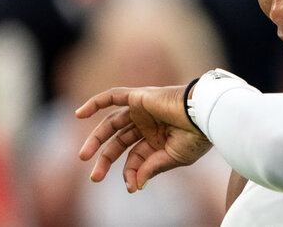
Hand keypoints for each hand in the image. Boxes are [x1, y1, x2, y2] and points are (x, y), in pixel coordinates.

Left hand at [76, 85, 211, 192]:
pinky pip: (113, 96)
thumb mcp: (174, 158)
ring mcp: (143, 110)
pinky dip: (96, 103)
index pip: (136, 156)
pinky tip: (78, 114)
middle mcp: (149, 124)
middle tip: (95, 177)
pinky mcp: (140, 97)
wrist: (204, 115)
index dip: (130, 172)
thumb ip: (152, 168)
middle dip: (106, 160)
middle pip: (119, 142)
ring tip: (83, 157)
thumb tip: (135, 184)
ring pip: (112, 124)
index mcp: (159, 140)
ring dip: (96, 139)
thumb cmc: (196, 136)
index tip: (131, 186)